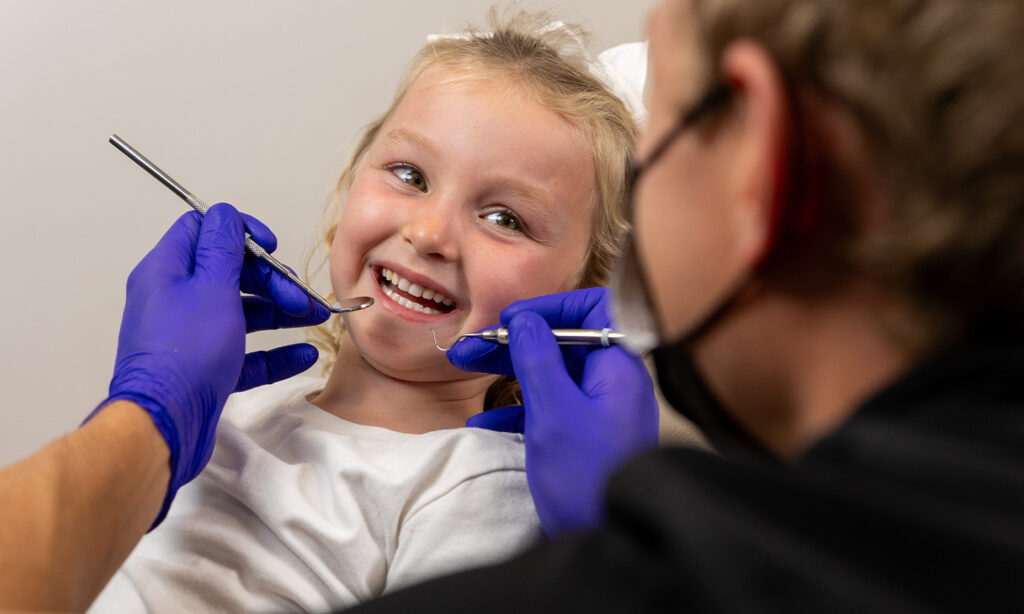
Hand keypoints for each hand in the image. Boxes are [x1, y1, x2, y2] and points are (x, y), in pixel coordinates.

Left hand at [91, 203, 328, 525]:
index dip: (242, 233)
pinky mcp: (204, 371)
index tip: (271, 248)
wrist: (164, 424)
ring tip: (314, 318)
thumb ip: (223, 247)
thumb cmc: (185, 354)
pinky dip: (273, 352)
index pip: (203, 231)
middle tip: (300, 295)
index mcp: (167, 271)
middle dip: (271, 280)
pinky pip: (244, 354)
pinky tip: (303, 354)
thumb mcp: (212, 286)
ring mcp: (189, 337)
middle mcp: (174, 300)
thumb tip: (225, 214)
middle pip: (230, 273)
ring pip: (241, 313)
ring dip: (280, 312)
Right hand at [449, 288, 658, 535]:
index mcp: (615, 366)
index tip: (506, 322)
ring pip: (553, 376)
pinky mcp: (591, 438)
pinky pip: (554, 409)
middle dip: (513, 344)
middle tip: (467, 351)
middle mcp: (614, 382)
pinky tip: (487, 422)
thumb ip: (537, 358)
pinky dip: (521, 409)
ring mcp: (604, 411)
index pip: (588, 310)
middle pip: (562, 343)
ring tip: (467, 377)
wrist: (613, 540)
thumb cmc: (587, 477)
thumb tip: (524, 319)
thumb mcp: (552, 412)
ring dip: (510, 375)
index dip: (545, 309)